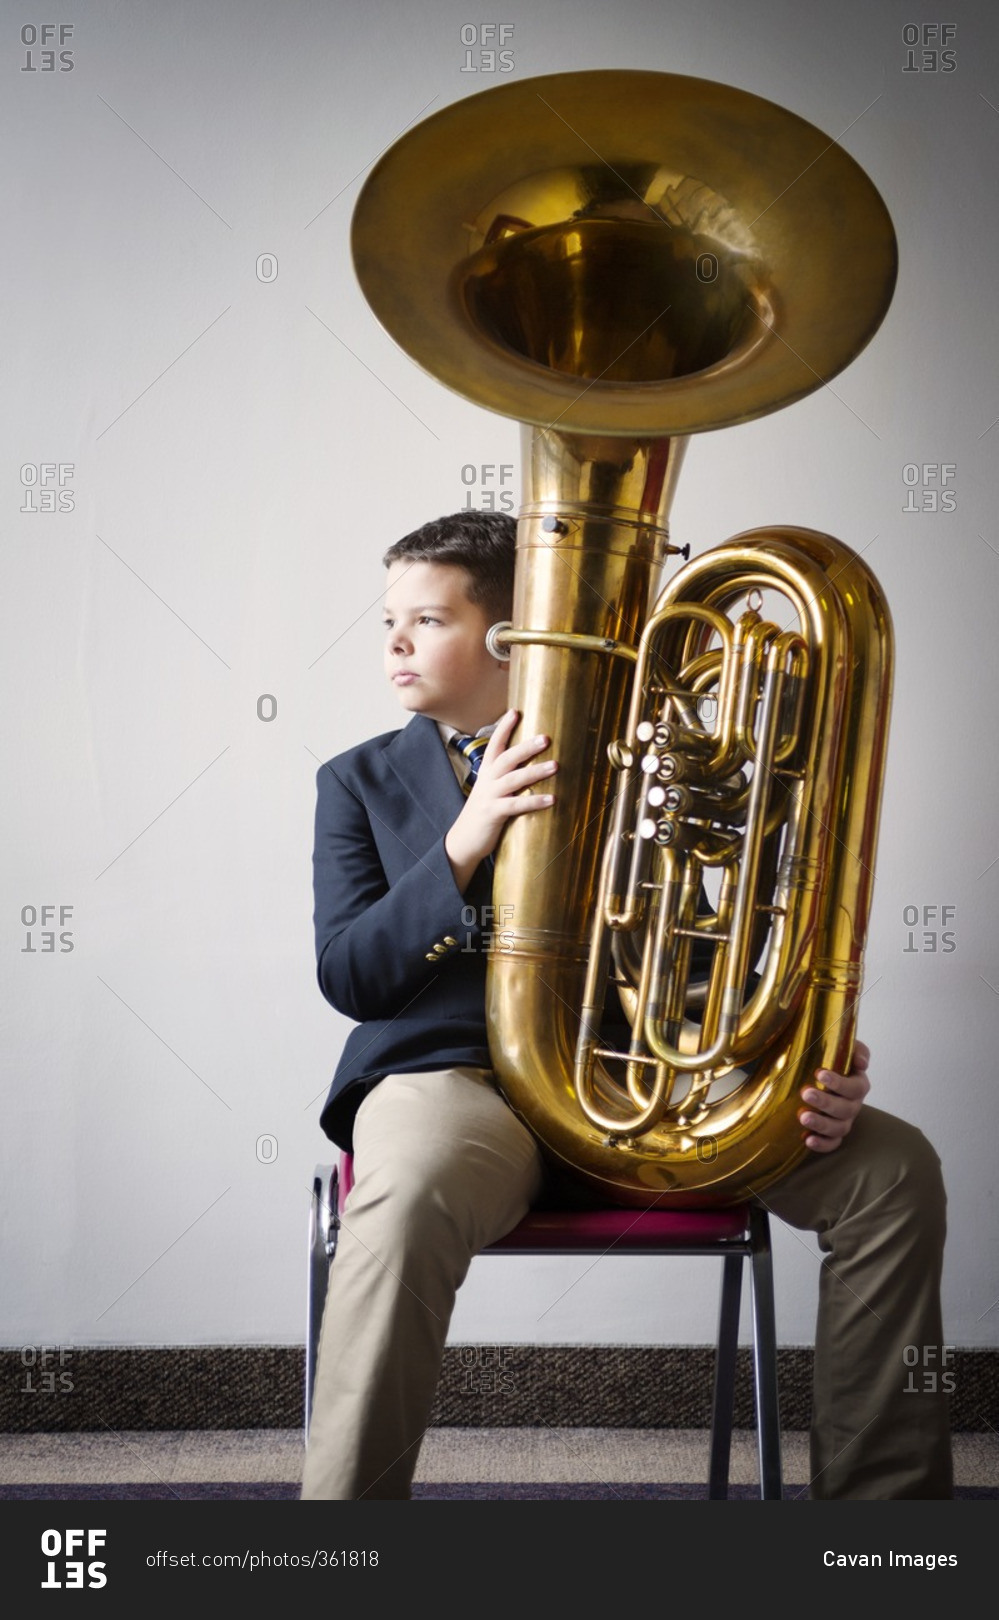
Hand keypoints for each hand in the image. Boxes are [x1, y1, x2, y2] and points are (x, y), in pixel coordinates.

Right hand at [444, 709, 555, 891]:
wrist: (464, 840)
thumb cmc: (483, 813)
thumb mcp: (491, 790)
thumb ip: (506, 777)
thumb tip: (530, 765)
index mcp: (486, 772)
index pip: (494, 745)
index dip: (504, 728)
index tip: (515, 711)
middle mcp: (487, 780)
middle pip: (507, 758)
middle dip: (526, 747)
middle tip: (546, 738)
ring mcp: (490, 796)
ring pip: (514, 779)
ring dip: (535, 772)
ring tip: (555, 765)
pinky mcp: (494, 814)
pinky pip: (516, 805)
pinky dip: (534, 802)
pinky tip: (552, 799)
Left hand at [798, 1039, 870, 1153]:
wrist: (817, 1073)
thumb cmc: (832, 1059)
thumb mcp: (845, 1048)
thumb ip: (857, 1050)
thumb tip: (862, 1063)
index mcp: (858, 1084)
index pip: (855, 1087)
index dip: (839, 1083)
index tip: (820, 1073)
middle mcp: (853, 1105)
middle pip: (846, 1109)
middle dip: (826, 1102)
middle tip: (806, 1093)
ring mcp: (843, 1121)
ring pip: (839, 1128)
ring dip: (821, 1124)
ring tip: (803, 1117)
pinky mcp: (832, 1133)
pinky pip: (832, 1143)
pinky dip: (822, 1144)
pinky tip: (808, 1140)